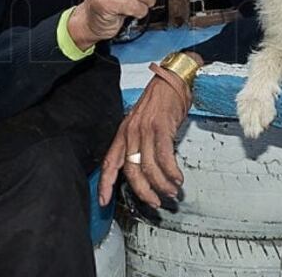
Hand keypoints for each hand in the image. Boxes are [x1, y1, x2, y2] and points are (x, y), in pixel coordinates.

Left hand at [97, 54, 201, 207]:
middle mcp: (130, 133)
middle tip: (155, 202)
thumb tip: (144, 168)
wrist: (172, 80)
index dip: (105, 184)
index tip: (103, 201)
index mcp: (123, 133)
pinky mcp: (161, 128)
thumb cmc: (160, 101)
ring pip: (148, 167)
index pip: (109, 163)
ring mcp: (145, 130)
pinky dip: (172, 172)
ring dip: (161, 184)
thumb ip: (138, 143)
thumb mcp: (141, 122)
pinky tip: (177, 178)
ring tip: (171, 191)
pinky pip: (165, 157)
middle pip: (132, 171)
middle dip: (143, 191)